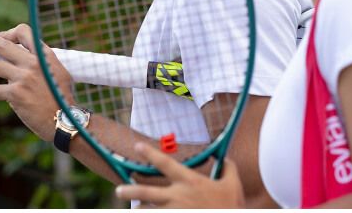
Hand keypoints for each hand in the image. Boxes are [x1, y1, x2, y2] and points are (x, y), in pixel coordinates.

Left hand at [0, 24, 75, 142]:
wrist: (67, 121)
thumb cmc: (63, 98)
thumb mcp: (58, 72)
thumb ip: (42, 63)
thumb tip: (23, 58)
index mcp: (44, 55)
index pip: (23, 32)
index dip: (8, 32)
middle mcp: (33, 63)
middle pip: (2, 43)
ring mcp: (23, 78)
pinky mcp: (16, 94)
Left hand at [115, 143, 244, 207]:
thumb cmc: (232, 206)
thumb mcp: (233, 185)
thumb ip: (228, 169)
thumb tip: (224, 158)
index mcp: (190, 181)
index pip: (165, 163)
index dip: (150, 153)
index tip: (137, 146)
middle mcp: (178, 196)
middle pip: (146, 191)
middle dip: (130, 190)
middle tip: (118, 190)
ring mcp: (175, 211)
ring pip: (148, 210)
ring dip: (138, 209)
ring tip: (132, 209)